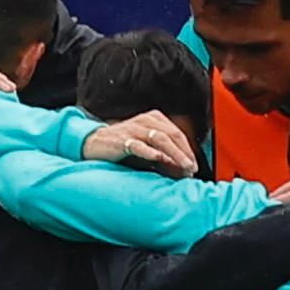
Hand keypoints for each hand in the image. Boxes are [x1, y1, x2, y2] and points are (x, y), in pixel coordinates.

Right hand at [81, 111, 198, 174]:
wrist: (95, 144)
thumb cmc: (124, 146)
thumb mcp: (148, 149)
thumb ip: (165, 156)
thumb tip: (184, 170)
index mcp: (154, 119)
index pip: (177, 133)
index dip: (188, 150)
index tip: (194, 166)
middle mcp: (146, 121)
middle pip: (172, 135)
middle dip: (184, 153)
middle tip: (191, 168)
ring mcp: (134, 129)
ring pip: (160, 139)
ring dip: (174, 154)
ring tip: (183, 167)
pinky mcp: (122, 140)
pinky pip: (139, 146)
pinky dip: (151, 153)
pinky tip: (159, 160)